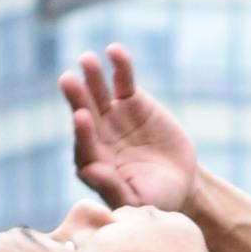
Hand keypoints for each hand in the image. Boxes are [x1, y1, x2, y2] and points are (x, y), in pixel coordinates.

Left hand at [60, 44, 198, 214]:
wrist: (182, 181)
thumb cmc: (157, 198)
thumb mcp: (138, 201)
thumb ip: (113, 187)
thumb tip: (89, 170)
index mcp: (93, 163)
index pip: (84, 145)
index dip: (82, 132)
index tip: (81, 118)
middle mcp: (96, 136)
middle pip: (85, 113)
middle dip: (78, 98)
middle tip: (69, 81)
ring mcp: (111, 115)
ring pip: (98, 93)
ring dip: (92, 76)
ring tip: (87, 60)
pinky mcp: (130, 100)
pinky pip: (123, 81)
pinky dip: (120, 66)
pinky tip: (115, 50)